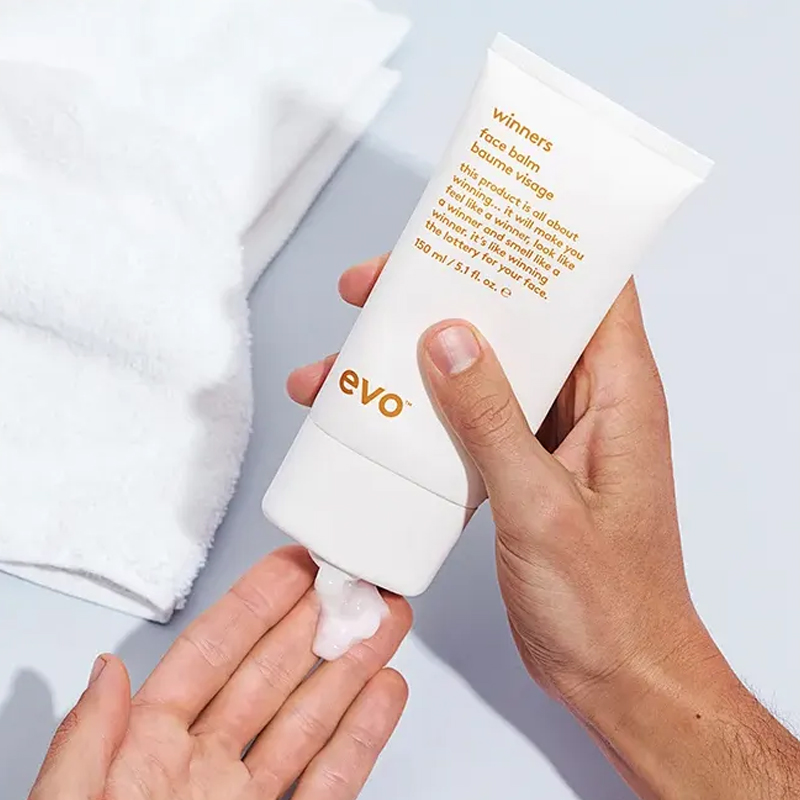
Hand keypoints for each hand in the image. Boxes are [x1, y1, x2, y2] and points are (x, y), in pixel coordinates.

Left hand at [29, 547, 411, 799]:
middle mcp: (201, 772)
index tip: (291, 569)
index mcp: (143, 757)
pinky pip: (333, 781)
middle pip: (271, 678)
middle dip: (316, 625)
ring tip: (384, 625)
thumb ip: (86, 747)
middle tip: (354, 584)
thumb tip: (108, 670)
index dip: (252, 609)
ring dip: (351, 669)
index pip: (208, 660)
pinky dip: (363, 737)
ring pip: (311, 720)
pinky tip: (383, 695)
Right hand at [288, 254, 705, 703]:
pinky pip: (469, 419)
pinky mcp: (521, 469)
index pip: (590, 286)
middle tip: (375, 288)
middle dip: (446, 295)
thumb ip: (491, 421)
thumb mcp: (540, 506)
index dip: (538, 244)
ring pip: (484, 369)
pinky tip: (373, 420)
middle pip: (519, 319)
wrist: (615, 675)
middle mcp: (588, 402)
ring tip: (345, 362)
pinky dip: (424, 412)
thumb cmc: (607, 603)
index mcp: (618, 393)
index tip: (477, 219)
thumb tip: (446, 339)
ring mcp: (552, 436)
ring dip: (419, 360)